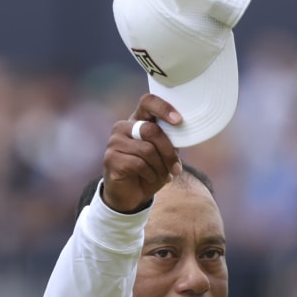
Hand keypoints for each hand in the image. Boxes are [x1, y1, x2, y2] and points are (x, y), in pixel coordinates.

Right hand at [100, 95, 183, 213]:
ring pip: (147, 150)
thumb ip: (170, 140)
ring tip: (162, 176)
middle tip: (176, 168)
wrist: (131, 195)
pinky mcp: (111, 158)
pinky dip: (150, 174)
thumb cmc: (149, 170)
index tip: (178, 120)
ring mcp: (114, 142)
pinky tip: (150, 179)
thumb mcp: (163, 154)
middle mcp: (123, 127)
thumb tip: (185, 132)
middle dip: (168, 152)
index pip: (148, 102)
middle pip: (151, 131)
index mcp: (137, 120)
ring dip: (160, 167)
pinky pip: (139, 164)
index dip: (163, 108)